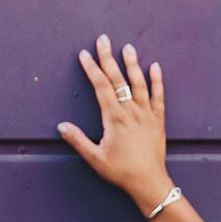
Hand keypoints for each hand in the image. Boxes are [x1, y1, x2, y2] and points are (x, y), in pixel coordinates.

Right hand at [57, 33, 169, 197]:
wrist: (149, 181)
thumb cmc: (121, 171)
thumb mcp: (95, 158)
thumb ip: (78, 140)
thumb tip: (61, 126)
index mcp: (114, 118)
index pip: (101, 87)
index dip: (92, 69)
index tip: (84, 54)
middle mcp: (131, 111)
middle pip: (118, 79)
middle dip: (108, 58)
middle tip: (103, 39)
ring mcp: (146, 114)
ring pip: (139, 83)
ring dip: (132, 64)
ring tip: (127, 47)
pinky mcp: (158, 120)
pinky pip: (158, 96)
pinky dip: (157, 80)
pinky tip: (154, 66)